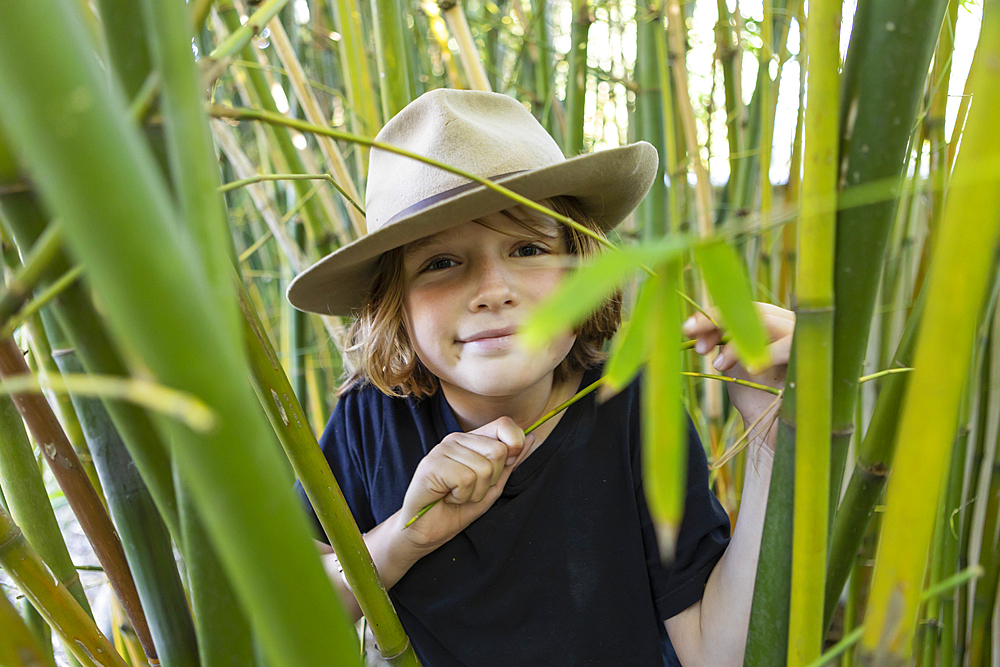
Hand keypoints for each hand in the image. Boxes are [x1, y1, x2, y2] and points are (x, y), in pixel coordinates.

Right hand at [398, 416, 530, 550]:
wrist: (427, 531)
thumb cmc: (457, 508)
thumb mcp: (493, 485)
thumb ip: (512, 461)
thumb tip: (532, 436)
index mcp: (471, 439)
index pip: (504, 424)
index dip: (514, 447)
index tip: (502, 469)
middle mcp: (456, 439)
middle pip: (499, 451)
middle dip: (492, 480)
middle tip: (471, 489)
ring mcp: (442, 450)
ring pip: (484, 468)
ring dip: (475, 492)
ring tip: (458, 495)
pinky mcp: (431, 465)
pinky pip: (465, 479)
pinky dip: (462, 496)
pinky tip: (447, 497)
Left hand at [683, 303, 794, 448]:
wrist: (778, 435)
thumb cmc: (756, 400)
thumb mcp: (733, 367)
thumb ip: (721, 344)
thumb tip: (694, 328)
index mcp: (769, 324)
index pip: (740, 309)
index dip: (712, 316)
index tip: (686, 330)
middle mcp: (789, 325)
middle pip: (752, 310)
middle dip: (717, 321)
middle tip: (692, 338)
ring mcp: (805, 338)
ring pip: (769, 322)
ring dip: (738, 341)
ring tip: (718, 366)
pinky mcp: (816, 357)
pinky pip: (793, 344)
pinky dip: (770, 353)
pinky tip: (751, 369)